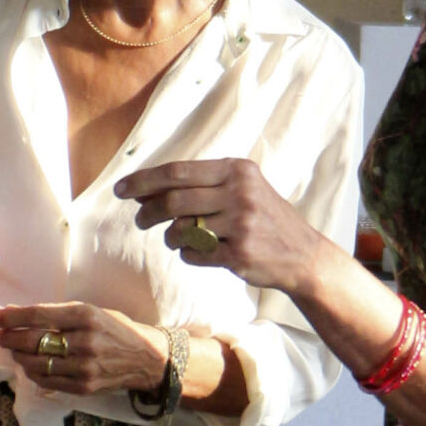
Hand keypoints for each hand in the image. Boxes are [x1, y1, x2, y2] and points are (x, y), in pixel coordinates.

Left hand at [0, 301, 169, 396]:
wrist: (146, 359)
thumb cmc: (116, 329)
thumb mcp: (92, 311)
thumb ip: (58, 313)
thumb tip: (19, 313)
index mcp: (86, 316)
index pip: (39, 315)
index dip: (12, 317)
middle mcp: (84, 341)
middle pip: (33, 341)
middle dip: (10, 338)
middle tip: (0, 335)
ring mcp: (84, 367)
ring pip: (36, 363)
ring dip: (19, 356)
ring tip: (15, 350)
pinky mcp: (83, 386)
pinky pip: (46, 380)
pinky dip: (32, 372)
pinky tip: (30, 365)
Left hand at [115, 157, 325, 295]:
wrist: (303, 255)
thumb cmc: (264, 219)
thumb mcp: (243, 189)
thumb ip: (200, 186)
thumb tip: (144, 190)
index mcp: (237, 170)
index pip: (178, 172)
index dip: (145, 181)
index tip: (121, 190)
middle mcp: (240, 193)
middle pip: (174, 200)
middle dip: (148, 212)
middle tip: (140, 220)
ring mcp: (241, 225)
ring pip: (181, 229)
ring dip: (170, 237)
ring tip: (175, 239)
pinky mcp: (240, 254)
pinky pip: (194, 254)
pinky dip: (188, 254)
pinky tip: (199, 252)